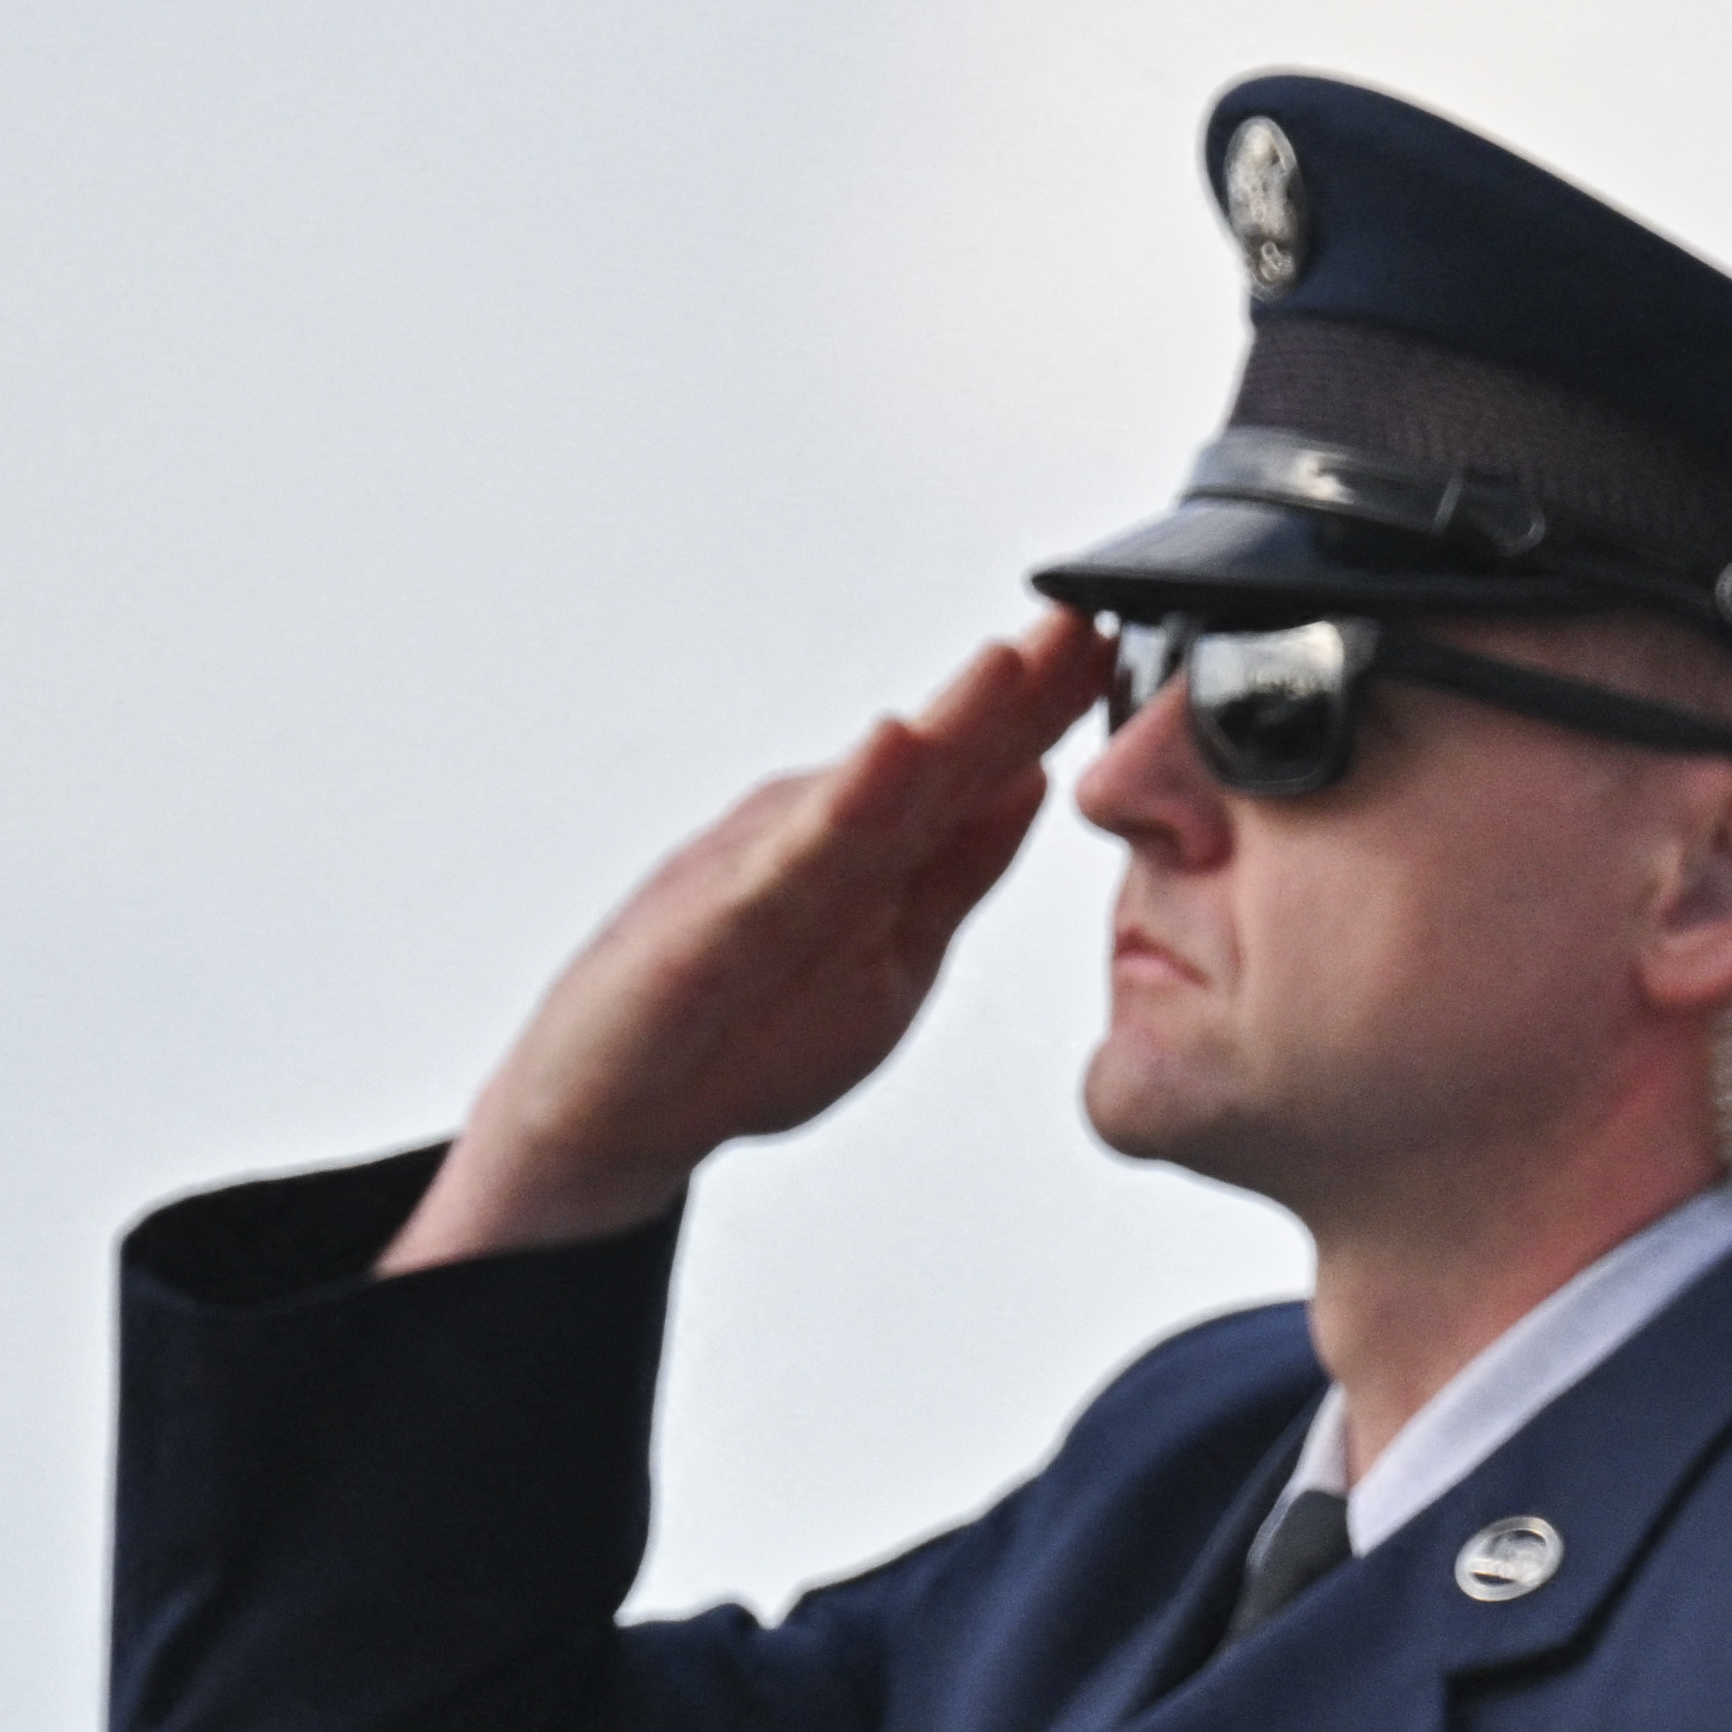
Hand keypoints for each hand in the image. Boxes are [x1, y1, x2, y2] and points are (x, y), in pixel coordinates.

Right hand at [382, 612, 1114, 1270]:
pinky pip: (788, 863)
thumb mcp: (890, 953)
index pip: (973, 767)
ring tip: (1010, 658)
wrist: (604, 1115)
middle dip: (1014, 687)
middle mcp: (820, 839)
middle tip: (1087, 615)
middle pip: (933, 757)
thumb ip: (955, 866)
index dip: (1048, 708)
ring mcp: (763, 874)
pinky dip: (842, 807)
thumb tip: (1036, 781)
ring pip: (872, 790)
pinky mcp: (711, 928)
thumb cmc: (738, 1032)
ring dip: (943, 721)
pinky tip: (889, 752)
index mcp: (871, 850)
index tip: (1127, 643)